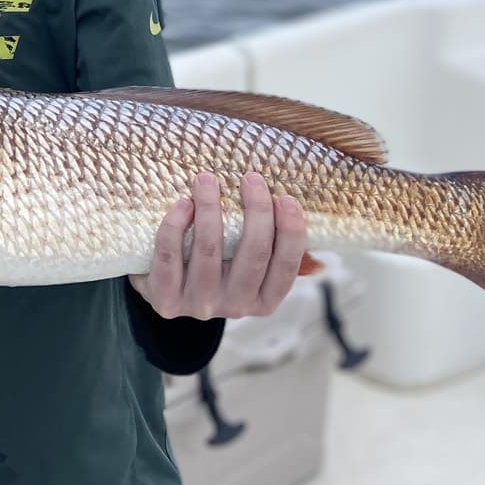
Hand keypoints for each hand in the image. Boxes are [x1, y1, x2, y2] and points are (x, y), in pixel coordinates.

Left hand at [130, 171, 306, 320]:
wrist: (164, 292)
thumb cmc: (215, 269)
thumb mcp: (248, 270)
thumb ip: (276, 259)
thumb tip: (320, 262)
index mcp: (264, 300)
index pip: (287, 267)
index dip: (291, 233)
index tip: (286, 198)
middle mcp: (235, 306)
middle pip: (254, 254)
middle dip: (256, 211)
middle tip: (251, 178)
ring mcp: (199, 304)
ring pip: (209, 251)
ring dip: (210, 208)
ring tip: (207, 179)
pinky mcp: (165, 299)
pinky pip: (170, 256)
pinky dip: (176, 226)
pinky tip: (183, 203)